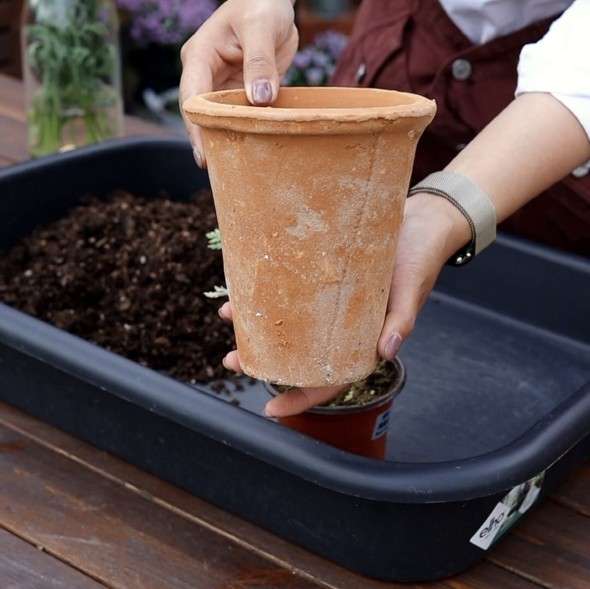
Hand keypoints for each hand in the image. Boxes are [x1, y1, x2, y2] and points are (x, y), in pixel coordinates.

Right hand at [179, 0, 297, 166]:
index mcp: (200, 56)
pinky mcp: (238, 91)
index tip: (204, 154)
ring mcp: (221, 84)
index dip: (195, 127)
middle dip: (207, 140)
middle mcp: (205, 73)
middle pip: (200, 114)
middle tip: (218, 171)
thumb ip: (260, 62)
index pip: (192, 97)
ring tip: (231, 169)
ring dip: (225, 140)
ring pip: (218, 118)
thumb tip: (261, 99)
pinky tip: (249, 151)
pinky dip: (242, 132)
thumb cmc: (262, 5)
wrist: (273, 2)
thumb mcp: (261, 27)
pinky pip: (237, 116)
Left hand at [220, 192, 467, 416]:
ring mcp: (331, 302)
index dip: (302, 397)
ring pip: (291, 323)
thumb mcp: (412, 289)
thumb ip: (402, 321)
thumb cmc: (420, 257)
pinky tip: (246, 285)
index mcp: (365, 339)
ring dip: (259, 324)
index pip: (332, 379)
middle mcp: (344, 325)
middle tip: (234, 360)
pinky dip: (270, 290)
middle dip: (265, 361)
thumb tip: (386, 352)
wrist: (421, 219)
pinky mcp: (323, 275)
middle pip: (301, 354)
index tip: (271, 408)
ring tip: (229, 317)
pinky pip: (292, 290)